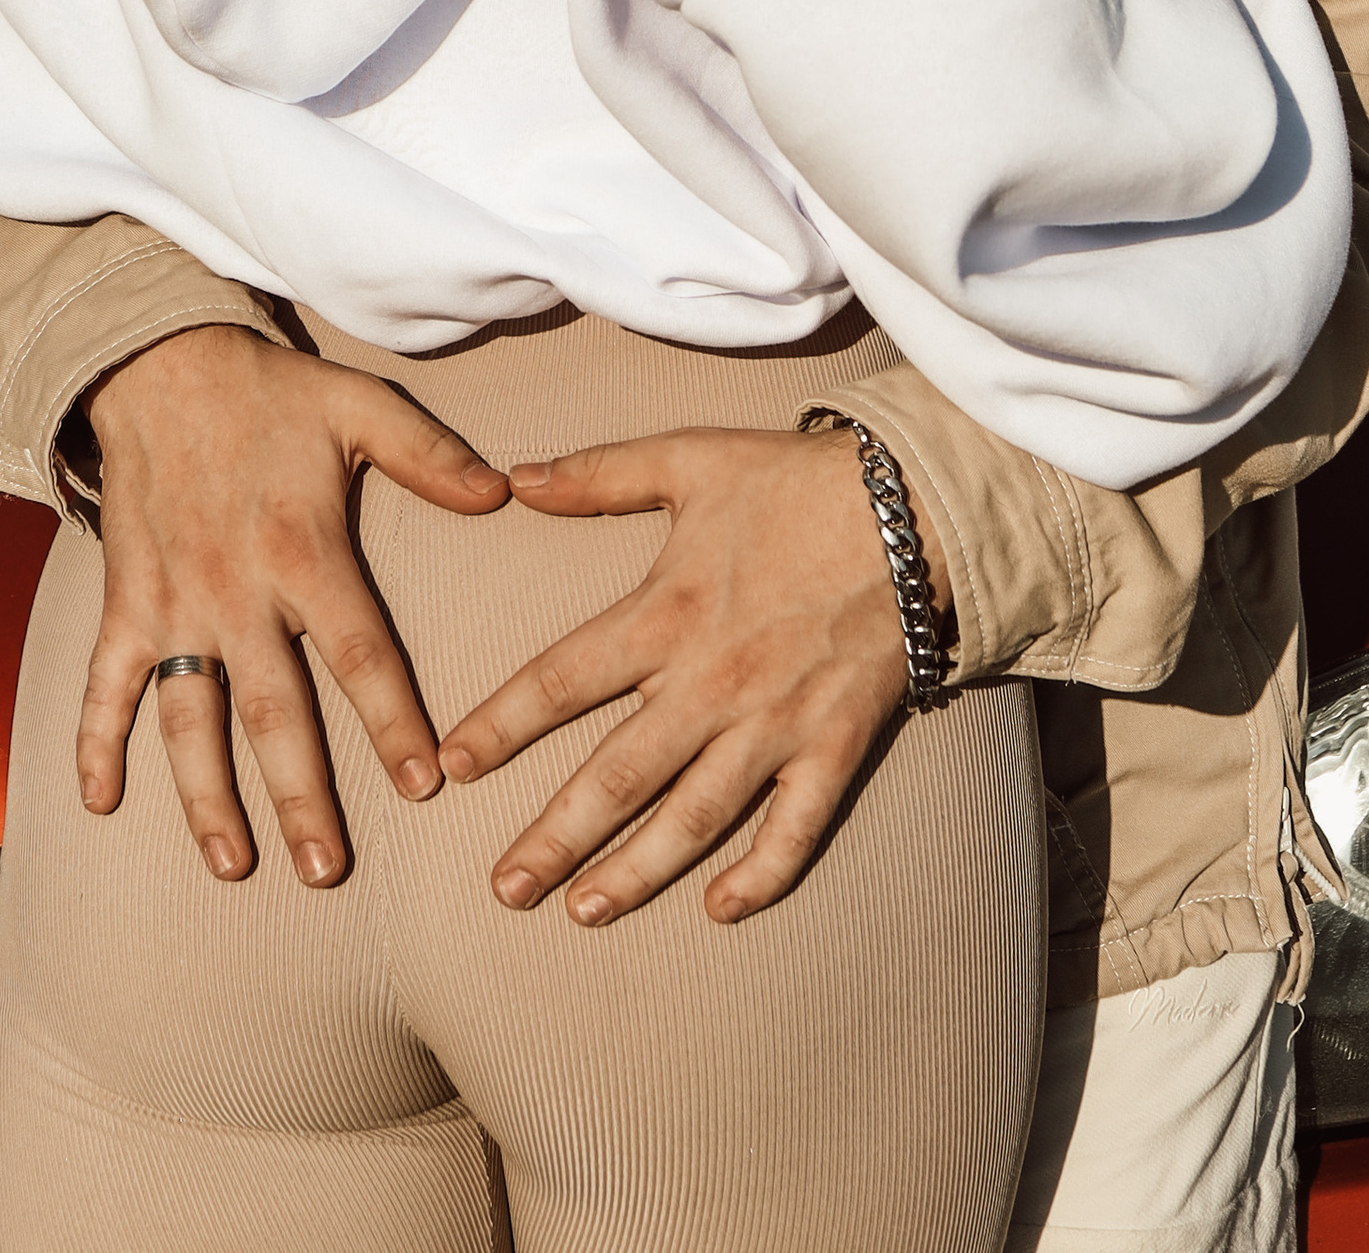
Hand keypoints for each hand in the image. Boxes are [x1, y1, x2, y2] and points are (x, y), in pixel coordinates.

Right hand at [79, 324, 509, 885]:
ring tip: (234, 864)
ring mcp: (175, 603)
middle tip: (327, 870)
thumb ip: (430, 454)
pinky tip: (100, 802)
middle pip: (274, 712)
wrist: (157, 363)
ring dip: (208, 796)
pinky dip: (95, 741)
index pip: (359, 651)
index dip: (393, 719)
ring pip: (191, 719)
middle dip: (301, 796)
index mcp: (304, 549)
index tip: (426, 783)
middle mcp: (237, 591)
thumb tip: (504, 494)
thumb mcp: (359, 405)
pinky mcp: (126, 602)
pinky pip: (106, 683)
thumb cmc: (269, 392)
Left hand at [438, 423, 949, 927]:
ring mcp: (776, 723)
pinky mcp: (836, 745)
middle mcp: (712, 681)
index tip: (453, 764)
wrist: (915, 508)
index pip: (562, 680)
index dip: (503, 724)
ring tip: (583, 911)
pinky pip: (796, 827)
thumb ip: (599, 474)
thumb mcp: (689, 457)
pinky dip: (762, 874)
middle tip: (506, 888)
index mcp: (666, 612)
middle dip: (556, 837)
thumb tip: (514, 477)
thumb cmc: (795, 480)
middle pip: (618, 776)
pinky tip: (721, 908)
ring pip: (695, 817)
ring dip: (638, 871)